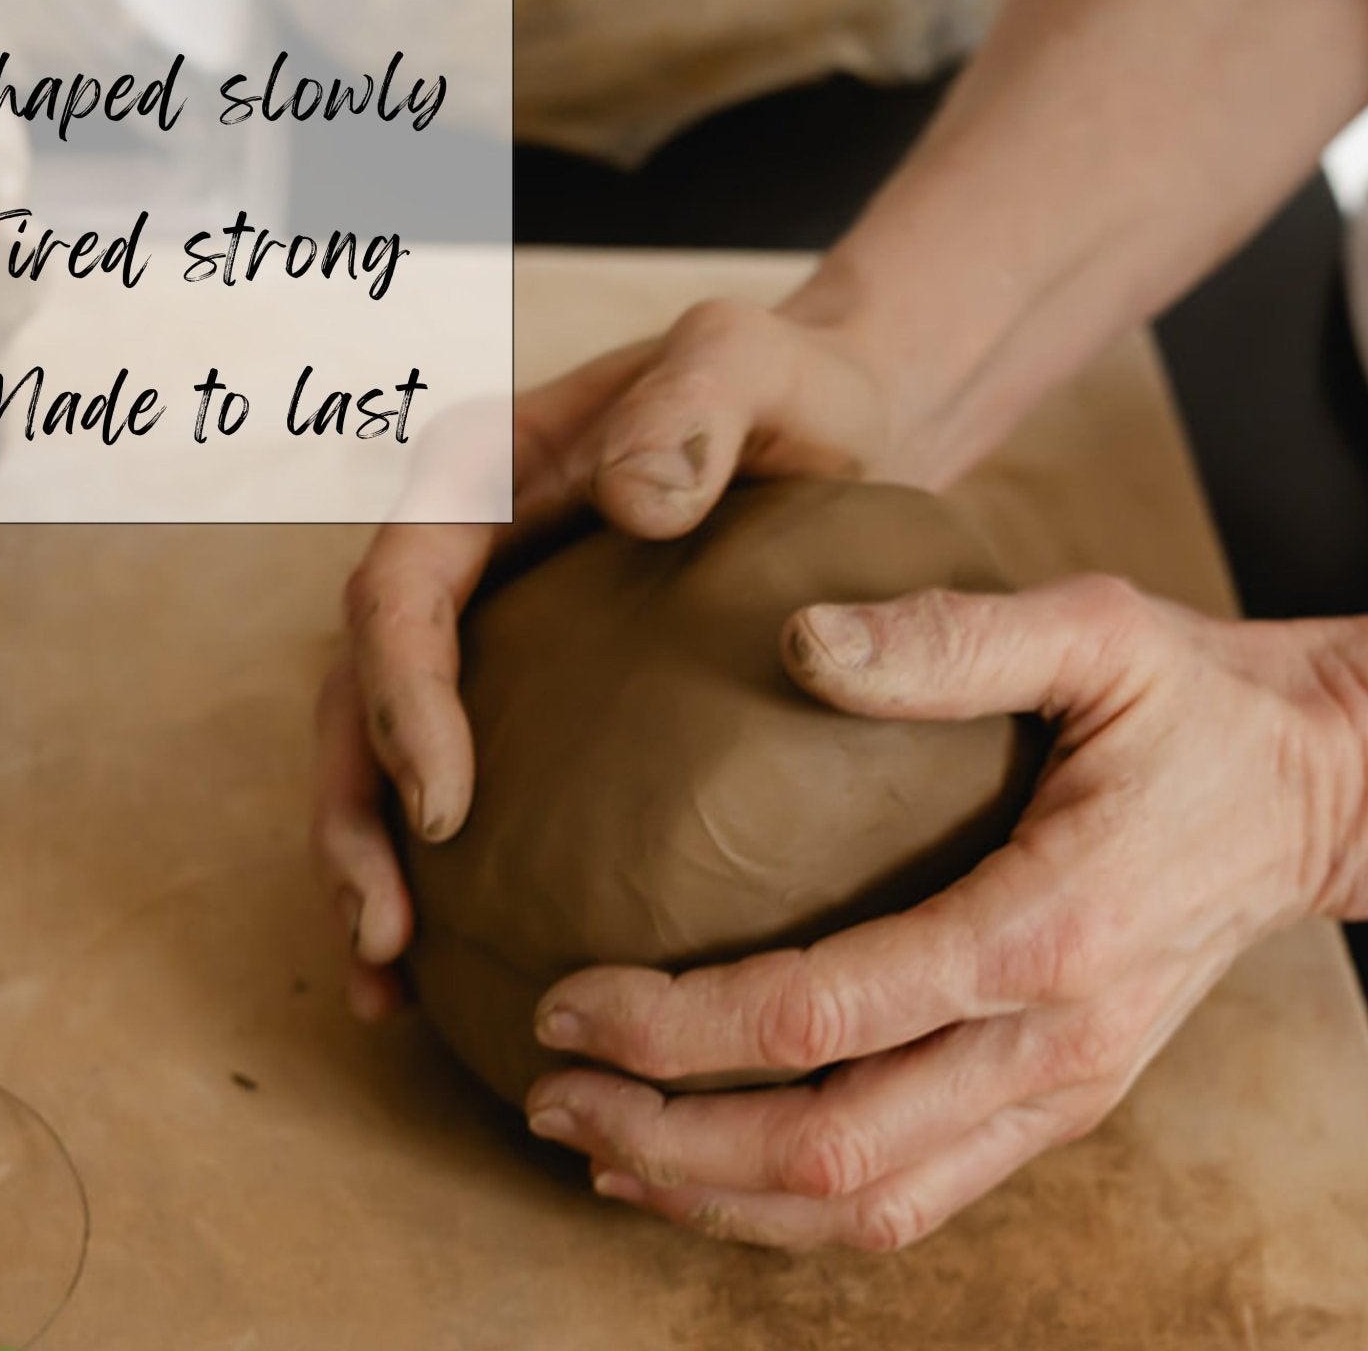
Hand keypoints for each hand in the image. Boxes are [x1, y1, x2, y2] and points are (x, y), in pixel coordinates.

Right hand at [312, 296, 888, 1016]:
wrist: (830, 420)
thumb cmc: (791, 389)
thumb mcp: (755, 363)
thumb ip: (695, 405)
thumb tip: (631, 503)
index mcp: (481, 471)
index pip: (399, 588)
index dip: (398, 699)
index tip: (442, 808)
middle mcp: (461, 551)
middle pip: (357, 688)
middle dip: (352, 813)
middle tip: (384, 933)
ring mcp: (485, 624)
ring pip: (380, 748)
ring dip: (368, 860)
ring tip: (388, 980)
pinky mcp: (527, 686)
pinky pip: (453, 775)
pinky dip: (433, 868)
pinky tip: (449, 968)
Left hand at [523, 578, 1367, 1249]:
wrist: (1317, 793)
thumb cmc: (1193, 702)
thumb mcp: (1093, 630)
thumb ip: (951, 637)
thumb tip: (800, 642)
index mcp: (1047, 929)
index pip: (828, 1015)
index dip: (681, 1026)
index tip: (567, 994)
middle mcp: (1053, 1044)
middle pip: (833, 1154)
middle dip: (671, 1143)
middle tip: (547, 1091)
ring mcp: (1059, 1094)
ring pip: (869, 1208)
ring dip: (720, 1200)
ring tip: (601, 1148)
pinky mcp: (1056, 1104)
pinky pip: (914, 1195)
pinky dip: (797, 1205)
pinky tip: (714, 1167)